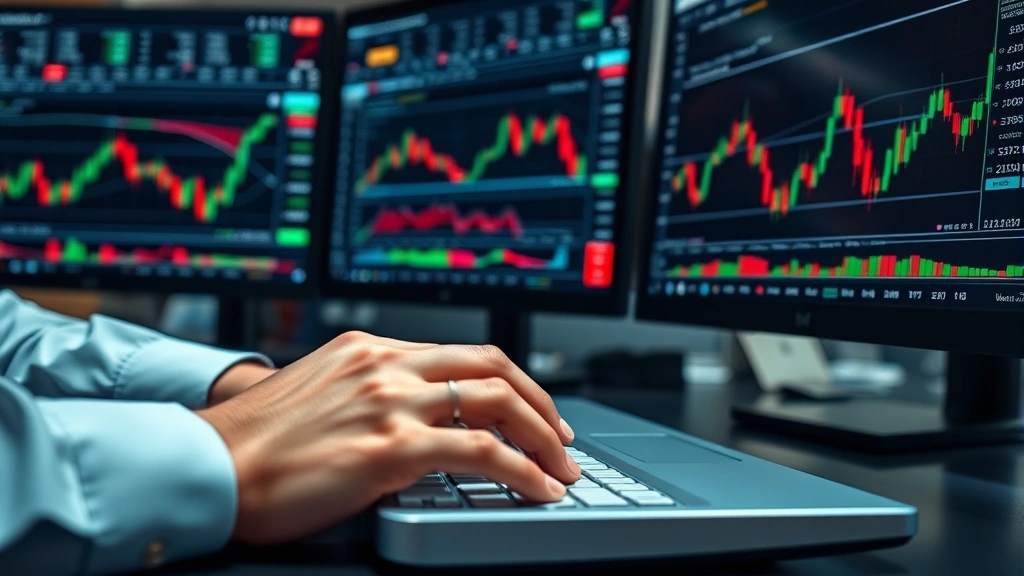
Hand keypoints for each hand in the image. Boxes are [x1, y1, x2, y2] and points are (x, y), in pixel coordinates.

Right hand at [197, 331, 579, 544]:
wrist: (206, 467)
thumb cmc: (252, 445)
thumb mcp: (316, 395)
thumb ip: (366, 395)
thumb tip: (410, 421)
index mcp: (369, 350)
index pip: (462, 354)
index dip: (509, 381)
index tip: (531, 408)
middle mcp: (385, 365)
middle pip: (492, 366)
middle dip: (540, 402)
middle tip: (560, 436)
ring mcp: (390, 402)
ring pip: (497, 402)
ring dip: (543, 437)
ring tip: (561, 467)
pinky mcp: (391, 447)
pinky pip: (482, 451)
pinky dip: (523, 469)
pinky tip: (538, 487)